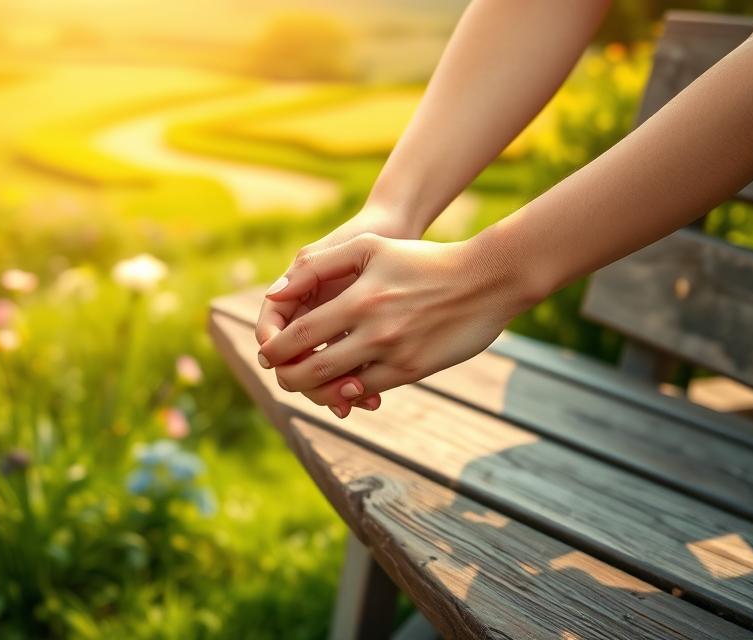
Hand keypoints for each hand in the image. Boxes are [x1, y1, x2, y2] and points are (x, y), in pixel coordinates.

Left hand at [257, 232, 540, 418]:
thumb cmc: (422, 259)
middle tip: (281, 376)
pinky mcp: (414, 370)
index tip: (267, 354)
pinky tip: (343, 385)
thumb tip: (274, 292)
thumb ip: (318, 266)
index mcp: (358, 299)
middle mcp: (374, 331)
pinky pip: (369, 390)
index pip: (298, 335)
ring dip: (316, 392)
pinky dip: (350, 392)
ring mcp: (395, 354)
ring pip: (339, 388)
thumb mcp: (369, 247)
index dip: (274, 350)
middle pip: (311, 370)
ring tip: (307, 383)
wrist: (485, 279)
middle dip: (287, 378)